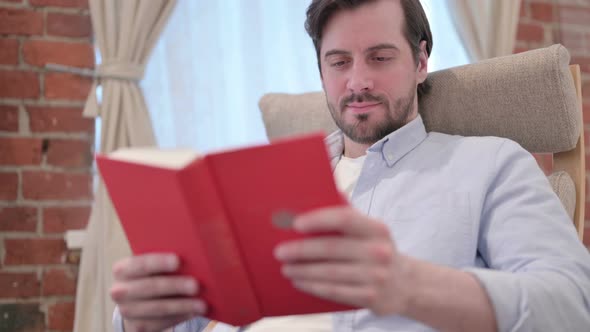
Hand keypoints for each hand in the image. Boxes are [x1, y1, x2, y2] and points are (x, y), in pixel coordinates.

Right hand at [110, 253, 206, 331]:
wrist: (137, 302)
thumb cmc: (152, 275)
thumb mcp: (152, 266)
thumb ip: (165, 260)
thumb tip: (192, 257)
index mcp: (122, 269)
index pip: (140, 264)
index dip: (158, 262)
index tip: (177, 261)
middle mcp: (120, 291)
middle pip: (150, 287)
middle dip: (175, 286)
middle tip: (196, 285)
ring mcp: (127, 311)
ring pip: (158, 308)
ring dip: (182, 305)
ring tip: (201, 304)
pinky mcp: (138, 327)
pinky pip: (162, 322)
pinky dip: (180, 316)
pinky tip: (193, 311)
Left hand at [274, 207, 412, 315]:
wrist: (408, 285)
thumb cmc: (378, 250)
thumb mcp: (371, 230)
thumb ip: (348, 215)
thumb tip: (317, 192)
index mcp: (377, 229)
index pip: (345, 219)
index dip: (319, 219)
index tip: (296, 223)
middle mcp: (379, 252)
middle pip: (332, 249)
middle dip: (302, 250)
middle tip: (280, 251)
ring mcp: (376, 276)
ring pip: (330, 273)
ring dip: (303, 270)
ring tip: (286, 267)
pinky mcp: (370, 297)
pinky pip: (335, 291)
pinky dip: (313, 286)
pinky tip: (300, 282)